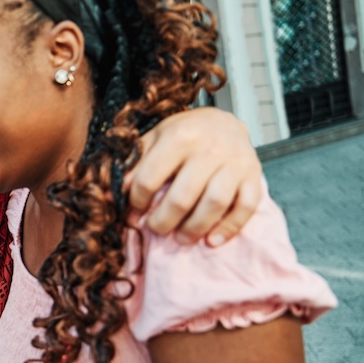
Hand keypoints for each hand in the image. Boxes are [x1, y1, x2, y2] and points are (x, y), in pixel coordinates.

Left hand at [130, 107, 261, 245]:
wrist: (224, 121)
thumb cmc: (183, 134)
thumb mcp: (153, 140)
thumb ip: (133, 165)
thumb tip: (109, 196)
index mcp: (179, 136)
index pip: (150, 178)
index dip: (136, 201)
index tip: (132, 212)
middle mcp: (209, 149)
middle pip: (182, 197)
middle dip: (163, 221)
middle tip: (155, 229)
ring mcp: (235, 163)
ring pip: (215, 204)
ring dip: (194, 228)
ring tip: (180, 238)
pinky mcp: (253, 176)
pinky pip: (246, 207)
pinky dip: (229, 228)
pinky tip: (212, 240)